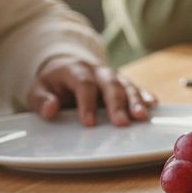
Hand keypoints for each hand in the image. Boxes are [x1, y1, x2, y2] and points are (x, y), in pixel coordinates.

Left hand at [26, 57, 156, 126]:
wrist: (67, 69)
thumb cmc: (52, 85)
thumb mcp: (38, 90)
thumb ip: (41, 99)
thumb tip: (51, 108)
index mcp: (75, 70)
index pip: (84, 84)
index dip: (87, 103)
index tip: (89, 123)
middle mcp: (98, 71)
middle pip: (110, 84)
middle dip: (117, 104)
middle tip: (122, 123)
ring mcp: (113, 76)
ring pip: (127, 86)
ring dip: (135, 102)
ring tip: (141, 117)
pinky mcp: (123, 83)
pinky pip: (137, 88)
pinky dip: (145, 95)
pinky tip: (153, 104)